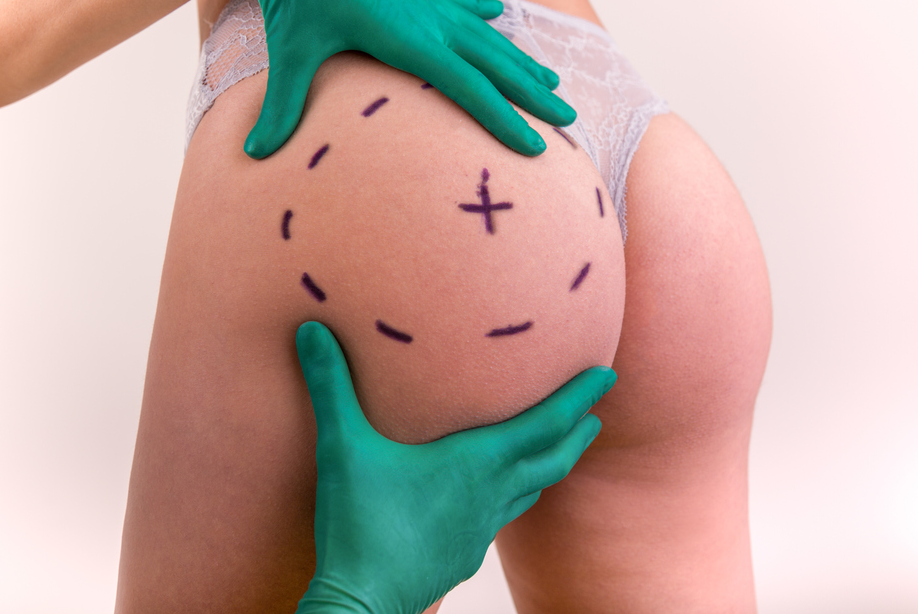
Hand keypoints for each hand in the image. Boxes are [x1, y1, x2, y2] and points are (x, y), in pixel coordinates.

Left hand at [147, 0, 576, 157]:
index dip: (506, 119)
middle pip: (495, 62)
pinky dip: (482, 14)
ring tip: (552, 79)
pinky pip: (460, 3)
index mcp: (409, 37)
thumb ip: (281, 105)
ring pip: (486, 34)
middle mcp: (429, 16)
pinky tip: (498, 16)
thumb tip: (253, 156)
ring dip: (519, 58)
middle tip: (570, 118)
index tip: (538, 147)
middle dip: (533, 93)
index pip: (470, 88)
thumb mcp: (290, 48)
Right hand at [293, 321, 614, 613]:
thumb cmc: (359, 523)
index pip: (544, 423)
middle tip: (595, 414)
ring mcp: (480, 532)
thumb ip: (330, 386)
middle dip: (577, 433)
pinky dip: (512, 500)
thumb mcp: (342, 446)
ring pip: (530, 494)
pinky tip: (494, 503)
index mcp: (476, 463)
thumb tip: (310, 330)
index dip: (578, 398)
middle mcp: (490, 496)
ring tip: (557, 452)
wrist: (362, 603)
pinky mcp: (463, 556)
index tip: (607, 376)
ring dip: (549, 467)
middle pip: (551, 460)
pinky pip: (500, 521)